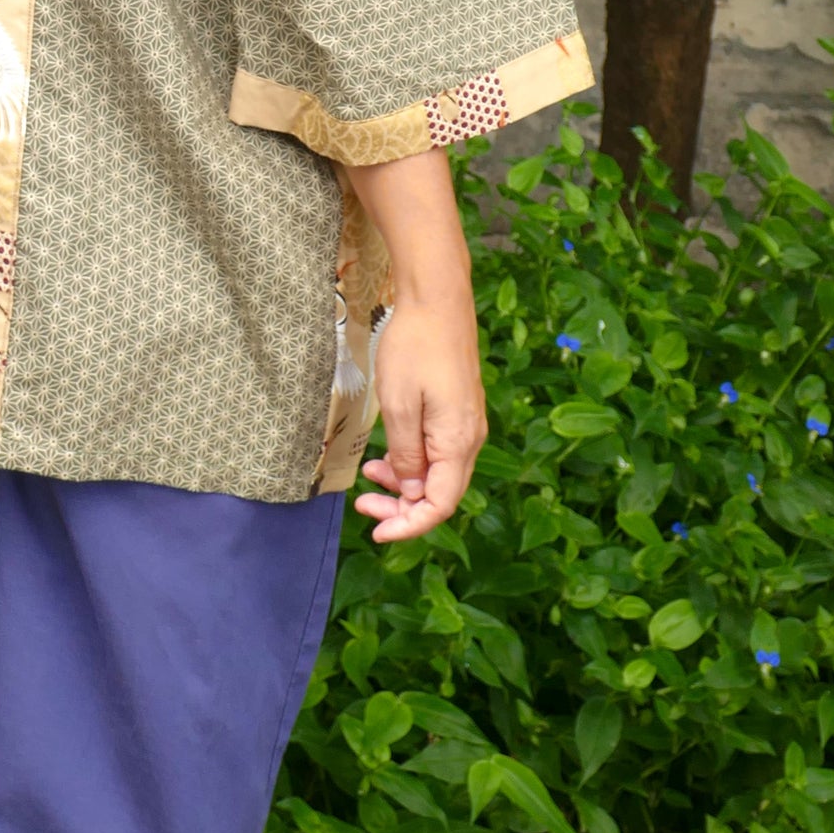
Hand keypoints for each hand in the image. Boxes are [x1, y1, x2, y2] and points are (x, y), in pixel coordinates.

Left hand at [351, 290, 485, 543]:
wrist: (436, 299)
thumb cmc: (415, 348)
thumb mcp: (399, 405)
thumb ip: (406, 454)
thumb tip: (410, 492)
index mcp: (458, 441)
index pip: (440, 504)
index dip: (410, 526)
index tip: (376, 532)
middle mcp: (469, 438)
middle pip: (440, 494)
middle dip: (402, 509)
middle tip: (364, 507)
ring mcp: (466, 424)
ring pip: (438, 474)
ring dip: (403, 485)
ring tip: (369, 478)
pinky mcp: (457, 411)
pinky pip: (438, 452)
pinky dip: (411, 462)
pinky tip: (386, 456)